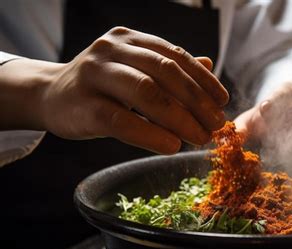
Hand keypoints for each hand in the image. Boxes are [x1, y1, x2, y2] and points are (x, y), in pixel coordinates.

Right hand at [0, 27, 228, 153]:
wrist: (49, 95)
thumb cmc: (101, 87)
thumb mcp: (135, 71)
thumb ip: (168, 68)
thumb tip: (209, 64)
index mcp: (130, 39)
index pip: (175, 56)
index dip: (203, 79)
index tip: (223, 102)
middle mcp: (112, 49)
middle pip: (165, 72)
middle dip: (196, 101)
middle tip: (216, 125)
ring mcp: (94, 74)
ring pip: (146, 93)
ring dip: (180, 118)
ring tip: (200, 138)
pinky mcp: (82, 105)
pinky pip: (122, 121)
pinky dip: (151, 135)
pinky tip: (172, 147)